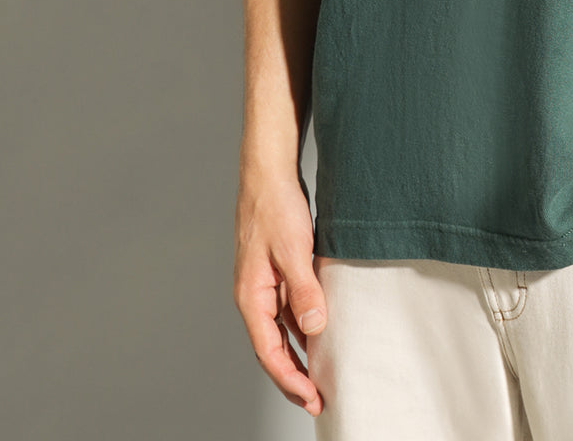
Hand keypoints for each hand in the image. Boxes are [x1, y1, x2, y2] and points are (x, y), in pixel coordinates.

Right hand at [234, 172, 327, 417]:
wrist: (268, 172)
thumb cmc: (275, 206)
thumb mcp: (294, 249)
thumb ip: (304, 290)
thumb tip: (314, 328)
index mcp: (251, 295)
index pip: (269, 351)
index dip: (290, 379)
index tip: (312, 397)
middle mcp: (254, 295)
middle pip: (272, 348)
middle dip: (293, 377)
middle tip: (318, 400)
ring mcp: (265, 285)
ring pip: (281, 330)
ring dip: (299, 354)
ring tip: (322, 376)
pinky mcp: (276, 273)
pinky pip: (289, 309)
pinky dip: (303, 327)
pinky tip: (322, 334)